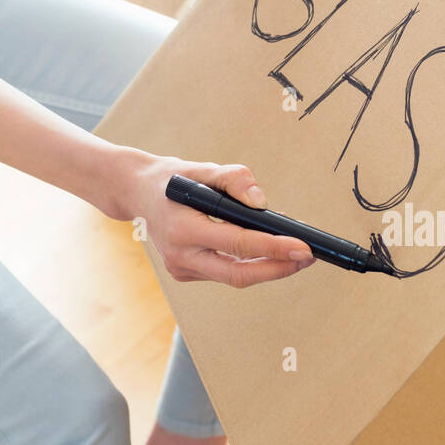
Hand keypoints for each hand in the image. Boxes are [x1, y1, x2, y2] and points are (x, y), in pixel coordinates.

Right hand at [113, 149, 316, 286]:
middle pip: (238, 275)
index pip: (238, 244)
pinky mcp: (185, 273)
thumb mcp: (201, 168)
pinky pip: (223, 272)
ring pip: (233, 276)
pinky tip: (265, 253)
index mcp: (182, 229)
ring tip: (294, 254)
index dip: (274, 247)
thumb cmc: (172, 178)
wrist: (137, 192)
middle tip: (307, 258)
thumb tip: (262, 203)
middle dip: (277, 269)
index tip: (302, 247)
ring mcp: (180, 269)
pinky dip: (247, 264)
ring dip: (266, 268)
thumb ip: (233, 179)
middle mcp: (179, 255)